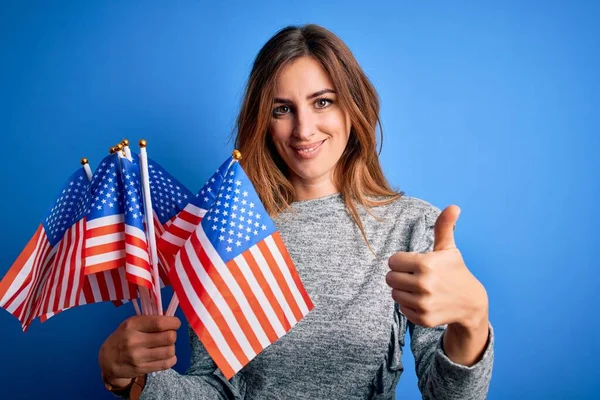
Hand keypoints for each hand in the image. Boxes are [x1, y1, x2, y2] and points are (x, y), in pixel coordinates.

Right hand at [98, 315, 180, 387]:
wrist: (107, 360)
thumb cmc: (124, 337)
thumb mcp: (132, 324)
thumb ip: (151, 319)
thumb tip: (171, 317)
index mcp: (133, 325)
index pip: (159, 323)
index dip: (173, 322)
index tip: (175, 323)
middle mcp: (134, 341)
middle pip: (168, 337)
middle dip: (173, 335)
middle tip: (168, 335)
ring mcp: (137, 357)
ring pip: (169, 351)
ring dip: (171, 347)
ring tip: (165, 346)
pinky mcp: (141, 369)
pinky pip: (166, 364)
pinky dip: (171, 359)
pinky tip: (165, 355)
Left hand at [386, 205, 487, 330]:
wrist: (471, 303)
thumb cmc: (455, 271)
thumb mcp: (448, 249)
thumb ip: (444, 226)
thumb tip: (453, 206)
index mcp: (426, 264)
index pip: (393, 261)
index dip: (401, 261)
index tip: (413, 263)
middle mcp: (424, 284)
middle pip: (390, 278)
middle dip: (400, 276)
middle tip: (414, 276)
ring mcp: (424, 303)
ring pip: (394, 293)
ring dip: (403, 290)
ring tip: (419, 288)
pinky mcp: (423, 318)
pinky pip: (402, 308)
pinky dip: (409, 305)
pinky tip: (423, 300)